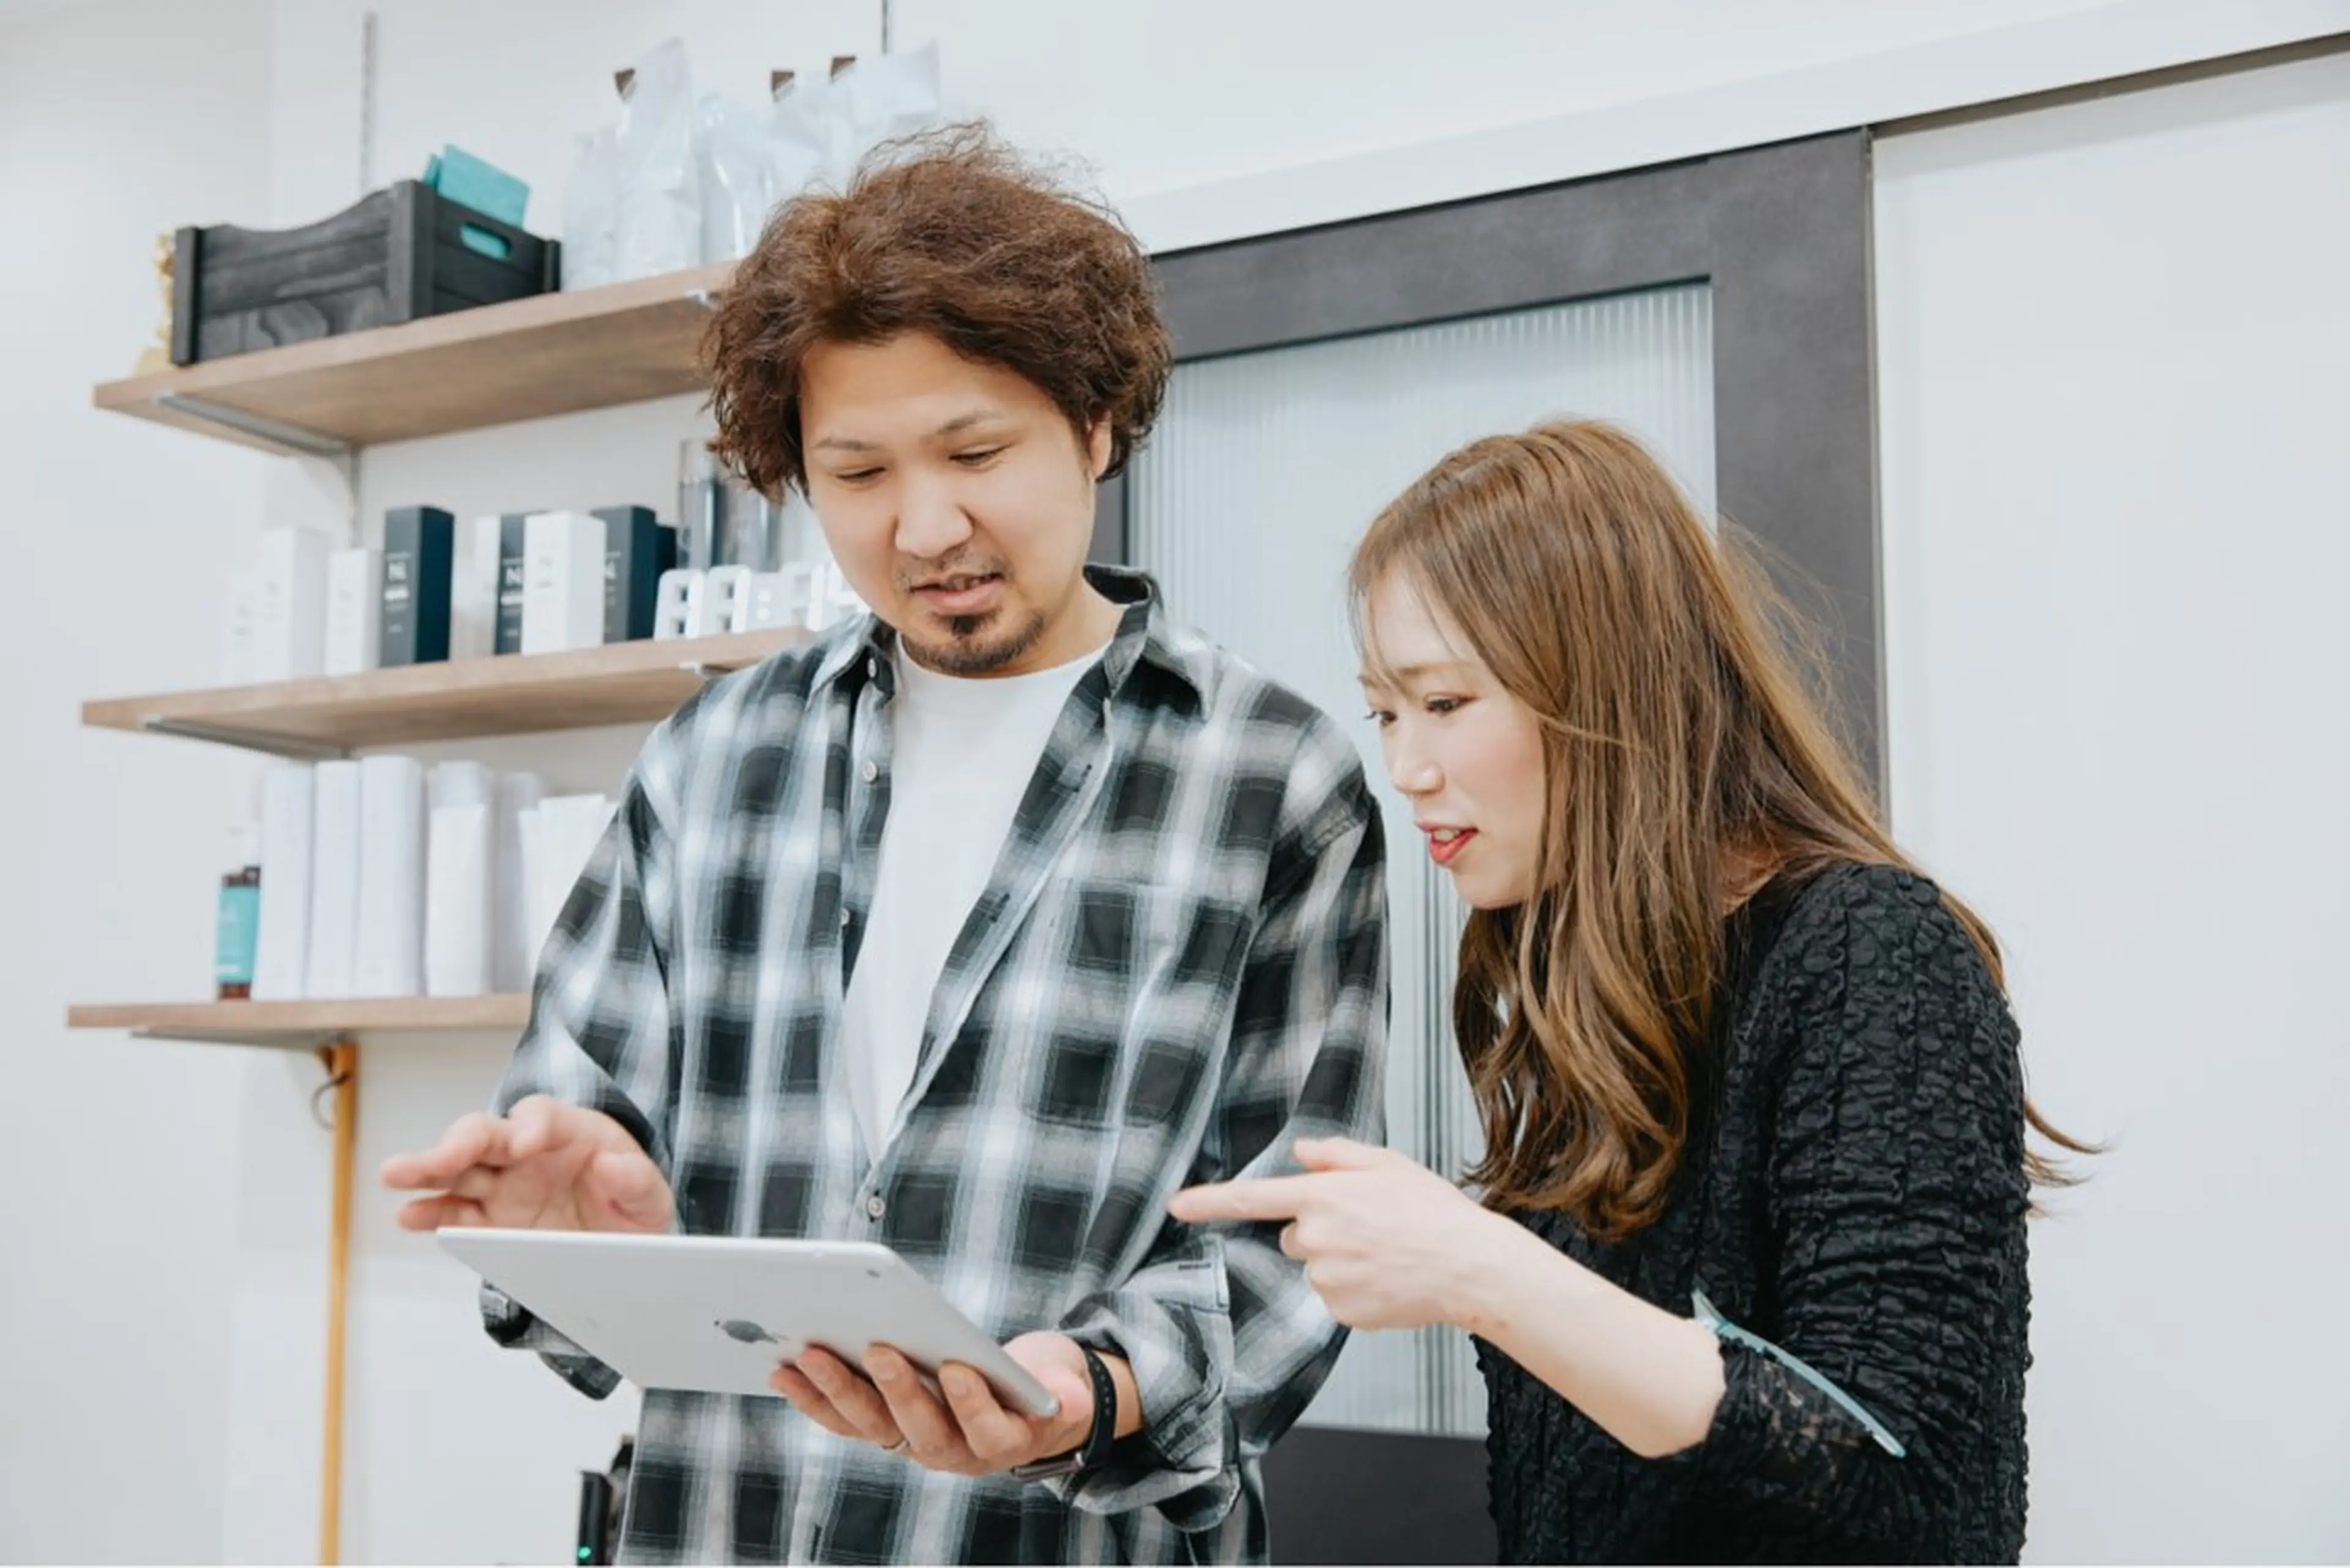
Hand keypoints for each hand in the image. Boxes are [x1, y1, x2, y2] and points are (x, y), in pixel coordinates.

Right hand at [379, 1094, 672, 1232]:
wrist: (624, 1244)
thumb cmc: (633, 1206)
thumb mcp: (652, 1196)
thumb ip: (636, 1179)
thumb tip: (610, 1164)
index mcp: (569, 1132)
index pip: (542, 1115)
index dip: (531, 1125)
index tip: (526, 1142)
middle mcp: (526, 1151)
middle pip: (484, 1134)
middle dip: (458, 1143)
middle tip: (440, 1158)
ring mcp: (503, 1185)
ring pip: (457, 1169)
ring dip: (426, 1171)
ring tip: (394, 1176)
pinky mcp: (489, 1220)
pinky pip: (454, 1212)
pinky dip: (430, 1212)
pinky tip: (408, 1214)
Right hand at [769, 1332, 1107, 1475]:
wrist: (1062, 1395)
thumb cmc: (984, 1366)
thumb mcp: (932, 1356)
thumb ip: (889, 1349)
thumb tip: (829, 1314)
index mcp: (901, 1430)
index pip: (847, 1420)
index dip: (810, 1398)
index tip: (777, 1364)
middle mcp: (931, 1449)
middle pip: (881, 1427)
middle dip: (845, 1388)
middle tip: (817, 1349)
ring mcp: (975, 1452)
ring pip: (932, 1434)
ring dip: (902, 1393)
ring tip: (883, 1351)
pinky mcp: (1021, 1438)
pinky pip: (992, 1428)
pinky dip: (972, 1399)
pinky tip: (957, 1368)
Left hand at [1169, 1137, 1507, 1330]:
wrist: (1469, 1265)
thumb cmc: (1433, 1211)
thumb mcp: (1387, 1164)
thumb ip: (1336, 1155)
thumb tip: (1302, 1153)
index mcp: (1324, 1195)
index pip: (1252, 1198)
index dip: (1209, 1201)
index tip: (1177, 1204)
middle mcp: (1317, 1237)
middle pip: (1294, 1236)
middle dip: (1320, 1231)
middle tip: (1368, 1228)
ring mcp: (1327, 1278)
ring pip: (1316, 1267)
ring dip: (1340, 1262)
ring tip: (1385, 1254)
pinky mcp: (1342, 1311)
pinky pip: (1334, 1298)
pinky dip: (1355, 1290)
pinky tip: (1386, 1279)